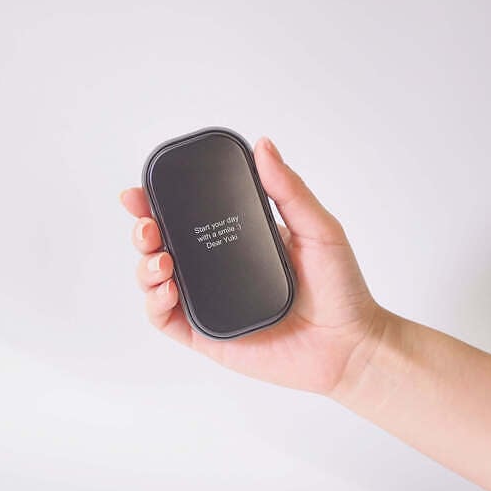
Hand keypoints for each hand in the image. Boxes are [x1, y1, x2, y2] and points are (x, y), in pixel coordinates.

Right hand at [120, 137, 383, 394]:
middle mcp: (218, 269)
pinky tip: (167, 290)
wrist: (348, 344)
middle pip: (163, 245)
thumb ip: (289, 190)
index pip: (189, 216)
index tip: (141, 190)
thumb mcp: (318, 229)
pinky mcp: (207, 335)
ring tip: (160, 259)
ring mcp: (210, 301)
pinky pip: (167, 320)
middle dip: (143, 231)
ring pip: (156, 281)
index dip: (158, 202)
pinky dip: (155, 304)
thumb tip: (265, 146)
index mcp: (238, 240)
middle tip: (147, 225)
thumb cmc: (340, 288)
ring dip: (144, 267)